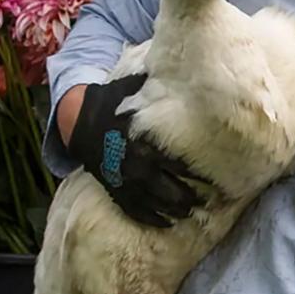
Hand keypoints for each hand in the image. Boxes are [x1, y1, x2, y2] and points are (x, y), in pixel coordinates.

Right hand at [66, 74, 211, 227]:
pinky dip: (150, 218)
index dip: (197, 174)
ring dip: (173, 211)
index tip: (215, 180)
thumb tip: (188, 70)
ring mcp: (124, 180)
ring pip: (153, 203)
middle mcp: (135, 165)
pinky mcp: (114, 189)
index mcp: (144, 142)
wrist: (79, 121)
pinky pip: (133, 209)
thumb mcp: (135, 89)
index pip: (177, 163)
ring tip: (188, 213)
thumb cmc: (112, 102)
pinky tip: (165, 223)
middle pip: (168, 189)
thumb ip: (159, 87)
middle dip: (188, 198)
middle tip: (206, 203)